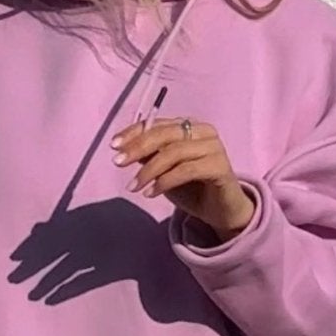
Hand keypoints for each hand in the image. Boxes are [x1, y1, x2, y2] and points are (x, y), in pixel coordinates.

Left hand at [110, 115, 256, 239]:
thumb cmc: (193, 189)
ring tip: (134, 186)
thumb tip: (125, 150)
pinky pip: (187, 170)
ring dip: (149, 170)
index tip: (114, 146)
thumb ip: (150, 157)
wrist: (221, 212)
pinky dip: (165, 181)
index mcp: (189, 126)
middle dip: (138, 147)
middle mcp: (203, 131)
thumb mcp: (164, 172)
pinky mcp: (220, 166)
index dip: (134, 132)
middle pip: (165, 133)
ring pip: (174, 152)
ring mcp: (214, 147)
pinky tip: (151, 193)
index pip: (157, 123)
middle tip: (119, 163)